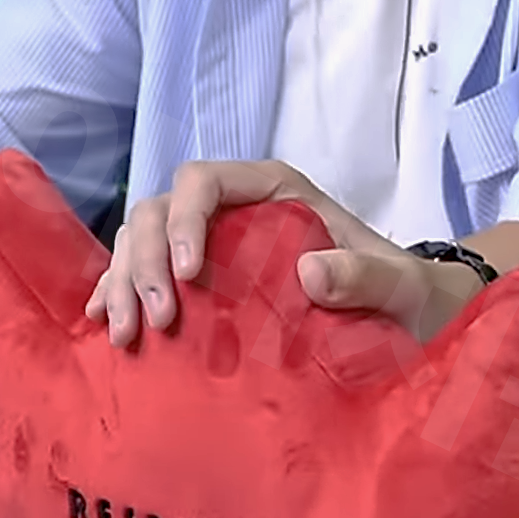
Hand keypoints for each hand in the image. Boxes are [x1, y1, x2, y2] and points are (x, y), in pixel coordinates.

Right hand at [88, 159, 482, 347]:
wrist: (412, 320)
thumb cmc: (407, 292)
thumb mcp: (400, 286)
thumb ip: (365, 276)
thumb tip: (309, 272)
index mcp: (277, 192)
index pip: (205, 182)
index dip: (184, 219)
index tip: (190, 274)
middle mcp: (238, 210)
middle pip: (160, 212)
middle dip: (146, 262)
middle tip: (159, 321)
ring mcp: (216, 245)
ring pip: (143, 243)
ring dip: (125, 283)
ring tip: (128, 336)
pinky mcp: (206, 283)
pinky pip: (149, 277)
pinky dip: (122, 295)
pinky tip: (106, 327)